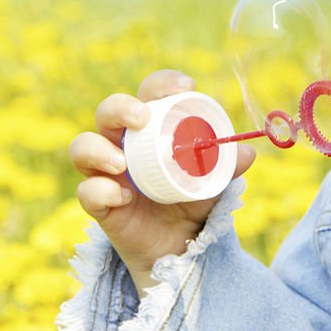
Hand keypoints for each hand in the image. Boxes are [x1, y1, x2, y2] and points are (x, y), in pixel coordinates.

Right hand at [70, 69, 255, 292]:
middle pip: (108, 112)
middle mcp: (124, 142)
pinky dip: (100, 190)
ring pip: (82, 146)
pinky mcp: (99, 202)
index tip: (186, 87)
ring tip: (121, 163)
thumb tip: (248, 153)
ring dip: (98, 149)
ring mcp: (107, 171)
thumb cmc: (192, 200)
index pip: (150, 93)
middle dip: (120, 108)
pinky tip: (123, 197)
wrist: (181, 247)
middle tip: (140, 119)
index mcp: (152, 127)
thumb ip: (228, 166)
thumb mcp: (215, 181)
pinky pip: (87, 191)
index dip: (163, 83)